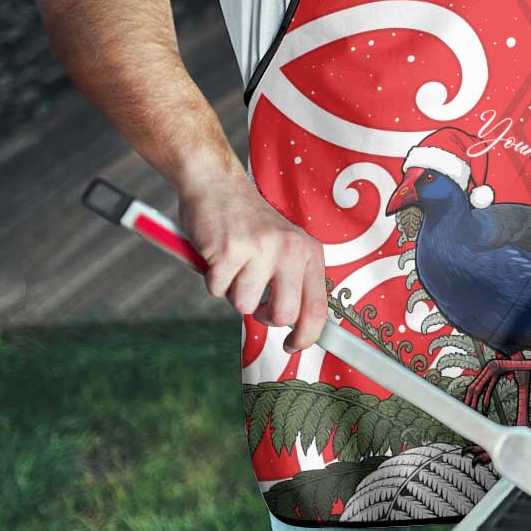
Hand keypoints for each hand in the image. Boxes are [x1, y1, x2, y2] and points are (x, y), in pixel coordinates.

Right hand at [178, 174, 327, 352]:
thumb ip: (294, 281)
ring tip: (234, 265)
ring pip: (244, 306)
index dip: (306, 336)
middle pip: (284, 315)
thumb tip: (300, 327)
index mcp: (309, 251)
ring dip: (233, 292)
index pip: (318, 307)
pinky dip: (212, 280)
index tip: (293, 346)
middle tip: (255, 302)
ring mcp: (260, 249)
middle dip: (265, 317)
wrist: (217, 184)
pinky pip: (217, 291)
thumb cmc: (249, 224)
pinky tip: (217, 256)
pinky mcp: (229, 250)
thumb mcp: (285, 246)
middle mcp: (290, 249)